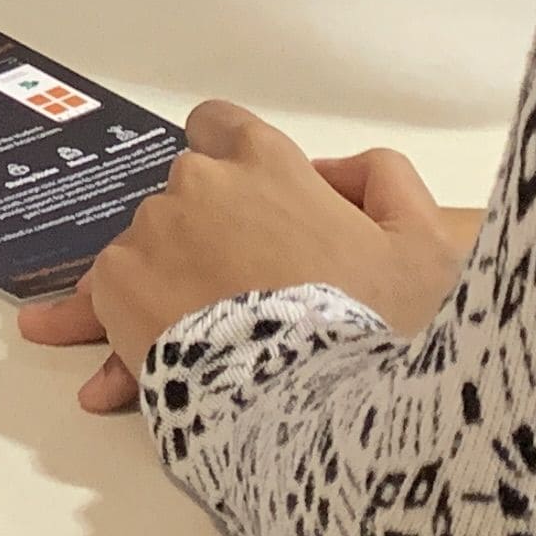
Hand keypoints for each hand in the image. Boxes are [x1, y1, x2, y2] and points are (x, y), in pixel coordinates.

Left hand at [18, 103, 467, 413]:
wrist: (325, 408)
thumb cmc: (381, 326)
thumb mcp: (425, 246)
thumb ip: (386, 183)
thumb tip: (333, 174)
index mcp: (267, 161)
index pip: (220, 126)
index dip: (227, 162)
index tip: (239, 203)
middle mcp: (198, 183)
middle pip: (184, 196)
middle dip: (203, 233)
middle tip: (239, 295)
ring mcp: (150, 233)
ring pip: (146, 247)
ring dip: (165, 278)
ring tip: (201, 342)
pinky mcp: (116, 288)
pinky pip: (110, 294)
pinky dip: (124, 321)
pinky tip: (134, 370)